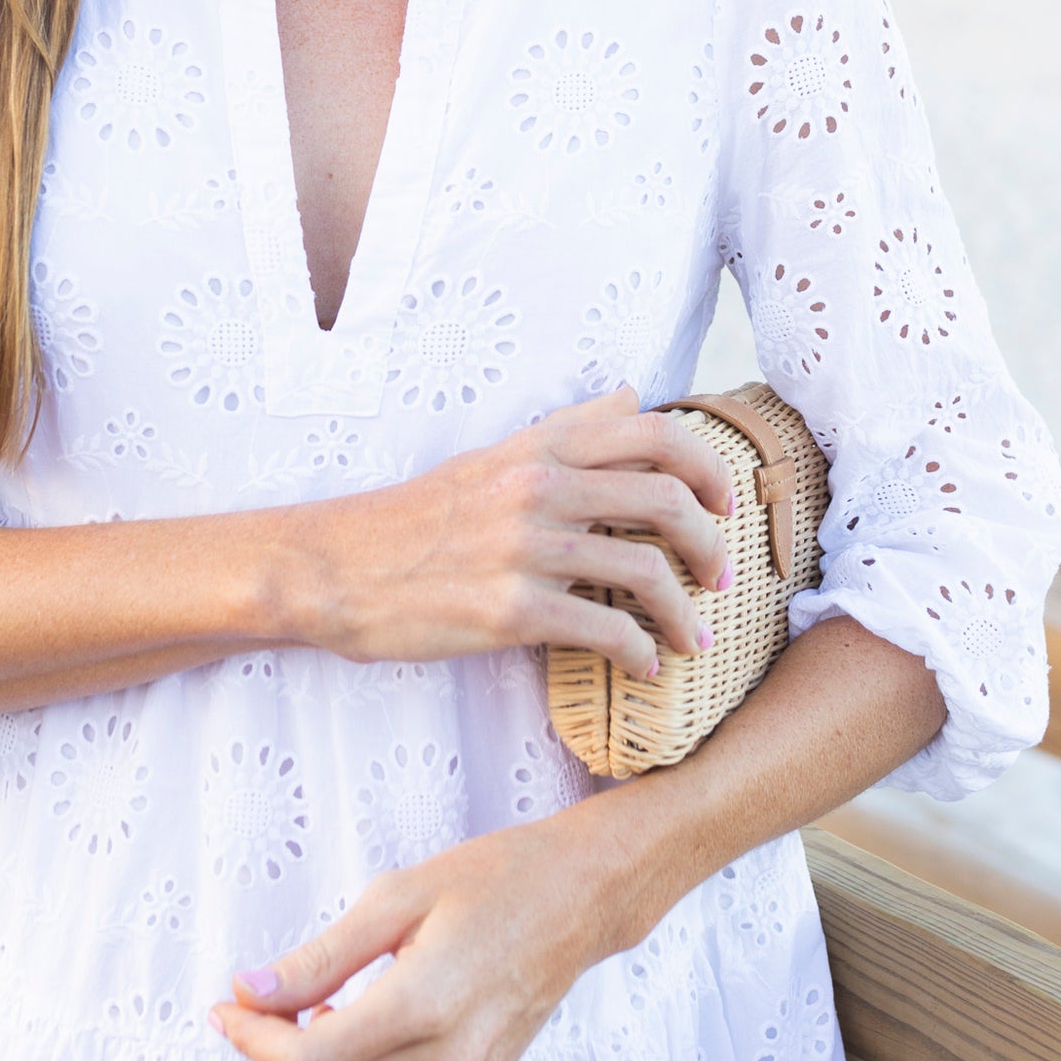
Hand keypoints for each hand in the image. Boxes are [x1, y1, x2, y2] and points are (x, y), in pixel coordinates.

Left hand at [209, 816, 600, 1060]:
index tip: (229, 1005)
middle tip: (259, 1005)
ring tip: (307, 1019)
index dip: (254, 1041)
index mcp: (425, 1006)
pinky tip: (350, 1039)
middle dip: (272, 1059)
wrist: (578, 900)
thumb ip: (320, 957)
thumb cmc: (491, 881)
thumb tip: (248, 991)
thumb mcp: (397, 897)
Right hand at [288, 387, 735, 677]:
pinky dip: (641, 653)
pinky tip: (645, 667)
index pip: (655, 433)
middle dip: (712, 545)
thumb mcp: (492, 455)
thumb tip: (631, 393)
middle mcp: (538, 488)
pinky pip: (606, 631)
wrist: (335, 569)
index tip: (726, 505)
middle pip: (668, 500)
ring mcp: (525, 550)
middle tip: (721, 577)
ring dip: (687, 614)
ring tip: (695, 638)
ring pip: (648, 572)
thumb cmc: (416, 518)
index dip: (708, 469)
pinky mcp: (510, 612)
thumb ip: (568, 428)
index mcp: (538, 448)